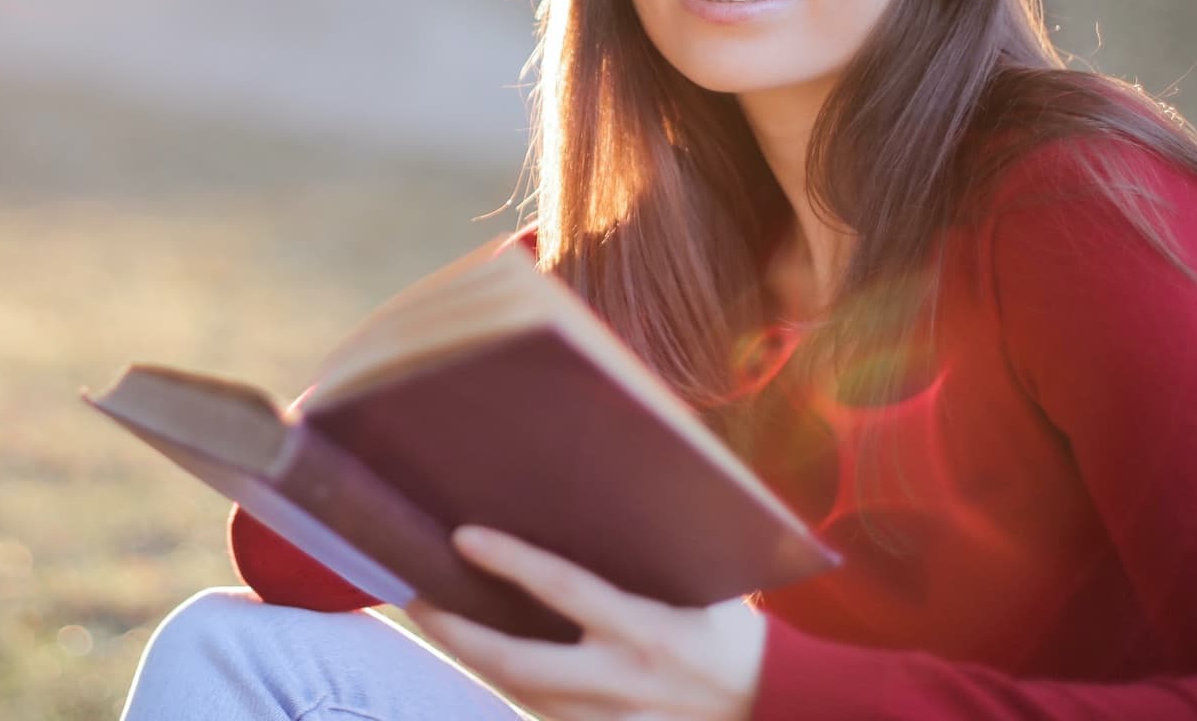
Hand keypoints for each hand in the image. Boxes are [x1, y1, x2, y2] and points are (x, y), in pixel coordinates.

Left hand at [401, 526, 766, 720]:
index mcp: (652, 629)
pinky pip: (546, 719)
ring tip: (439, 623)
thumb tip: (599, 498)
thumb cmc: (734, 635)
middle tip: (417, 599)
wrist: (779, 708)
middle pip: (518, 662)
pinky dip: (513, 691)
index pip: (566, 589)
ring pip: (521, 697)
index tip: (462, 537)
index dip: (511, 562)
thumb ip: (645, 559)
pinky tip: (487, 664)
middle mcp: (626, 681)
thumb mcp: (699, 587)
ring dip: (474, 661)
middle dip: (457, 632)